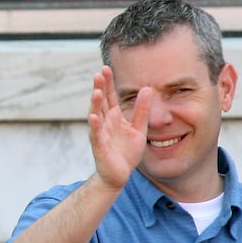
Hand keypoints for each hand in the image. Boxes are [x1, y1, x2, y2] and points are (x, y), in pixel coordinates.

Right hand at [86, 66, 149, 190]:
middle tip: (99, 73)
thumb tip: (147, 88)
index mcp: (114, 117)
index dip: (108, 83)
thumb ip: (142, 109)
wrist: (119, 174)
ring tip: (96, 91)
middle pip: (101, 102)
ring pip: (96, 115)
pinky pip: (96, 134)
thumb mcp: (139, 127)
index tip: (106, 68)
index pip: (109, 96)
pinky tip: (93, 117)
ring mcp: (100, 133)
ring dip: (95, 104)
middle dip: (99, 88)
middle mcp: (104, 122)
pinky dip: (94, 126)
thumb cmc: (126, 151)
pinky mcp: (99, 146)